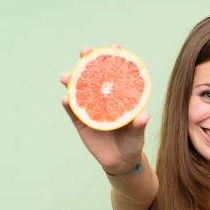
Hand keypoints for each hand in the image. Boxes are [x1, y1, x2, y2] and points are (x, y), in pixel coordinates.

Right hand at [60, 45, 148, 172]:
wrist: (120, 161)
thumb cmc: (132, 143)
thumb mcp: (137, 134)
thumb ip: (139, 125)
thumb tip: (144, 115)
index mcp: (118, 95)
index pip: (115, 73)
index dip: (113, 58)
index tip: (113, 47)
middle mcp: (103, 98)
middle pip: (93, 75)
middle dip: (87, 60)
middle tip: (84, 51)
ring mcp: (90, 108)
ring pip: (78, 89)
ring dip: (71, 80)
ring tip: (67, 77)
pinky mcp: (80, 122)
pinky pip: (72, 111)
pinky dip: (68, 104)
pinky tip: (65, 99)